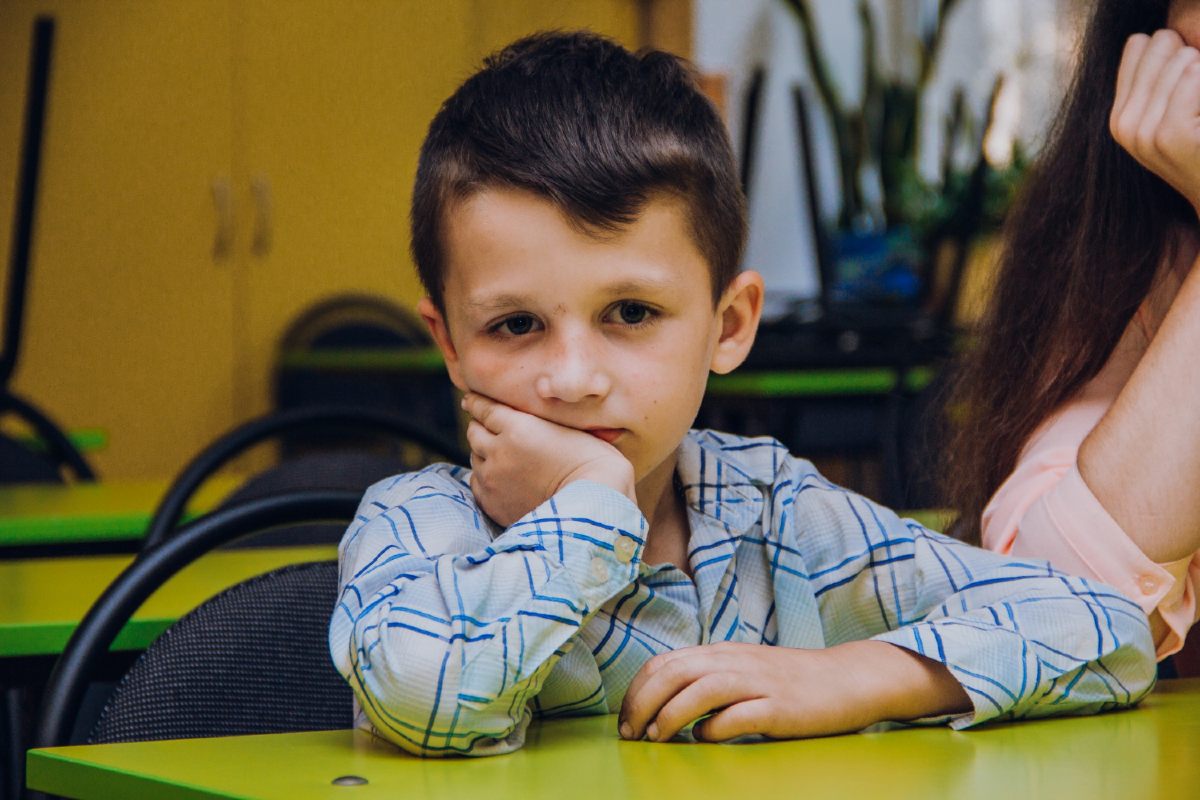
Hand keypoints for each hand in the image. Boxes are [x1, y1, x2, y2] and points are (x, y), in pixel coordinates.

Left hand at [462, 392, 635, 526]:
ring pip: (475, 458)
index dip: (477, 402)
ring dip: (485, 454)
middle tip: (492, 429)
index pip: (484, 409)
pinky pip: (478, 483)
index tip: (472, 399)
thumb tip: (523, 415)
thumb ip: (538, 419)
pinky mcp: (492, 503)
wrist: (594, 507)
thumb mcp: (568, 427)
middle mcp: (499, 451)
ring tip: (503, 457)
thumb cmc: (593, 462)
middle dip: (482, 428)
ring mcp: (492, 479)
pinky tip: (503, 479)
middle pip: (474, 431)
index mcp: (518, 427)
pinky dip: (486, 478)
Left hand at [617, 641, 969, 743]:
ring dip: (671, 714)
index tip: (625, 718)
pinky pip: (740, 715)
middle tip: (631, 732)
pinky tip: (706, 739)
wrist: (847, 678)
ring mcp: (758, 683)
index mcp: (721, 653)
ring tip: (656, 737)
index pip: (665, 662)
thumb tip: (665, 702)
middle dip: (643, 703)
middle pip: (675, 673)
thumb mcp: (742, 670)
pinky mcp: (781, 708)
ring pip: (701, 689)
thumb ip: (707, 680)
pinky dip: (716, 728)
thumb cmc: (790, 680)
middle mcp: (735, 662)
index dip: (637, 689)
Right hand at [1110, 29, 1199, 214]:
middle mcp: (1124, 125)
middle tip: (1196, 89)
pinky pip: (1191, 79)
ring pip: (1180, 62)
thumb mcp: (1165, 115)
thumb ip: (1150, 83)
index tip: (1185, 74)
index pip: (1138, 45)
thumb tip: (1143, 40)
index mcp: (1119, 115)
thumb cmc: (1196, 151)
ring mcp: (1145, 134)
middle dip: (1187, 54)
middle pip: (1159, 46)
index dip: (1168, 49)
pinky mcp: (1171, 136)